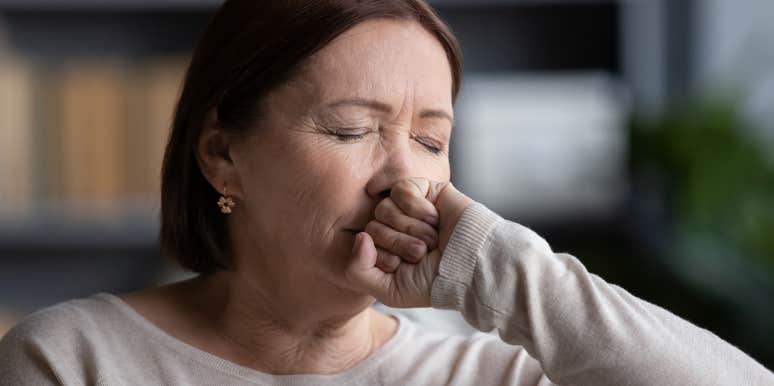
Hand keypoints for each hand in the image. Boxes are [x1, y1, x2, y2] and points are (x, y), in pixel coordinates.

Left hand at [345, 178, 472, 307]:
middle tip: (424, 252)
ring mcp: (407, 207)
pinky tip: (435, 219)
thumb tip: (360, 236)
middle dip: (400, 243)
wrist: (471, 265)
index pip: (363, 242)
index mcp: (385, 248)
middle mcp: (394, 226)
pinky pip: (401, 190)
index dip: (384, 257)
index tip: (405, 266)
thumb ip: (358, 271)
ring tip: (433, 238)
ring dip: (413, 229)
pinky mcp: (423, 189)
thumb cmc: (434, 282)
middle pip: (373, 225)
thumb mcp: (389, 290)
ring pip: (385, 208)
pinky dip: (419, 209)